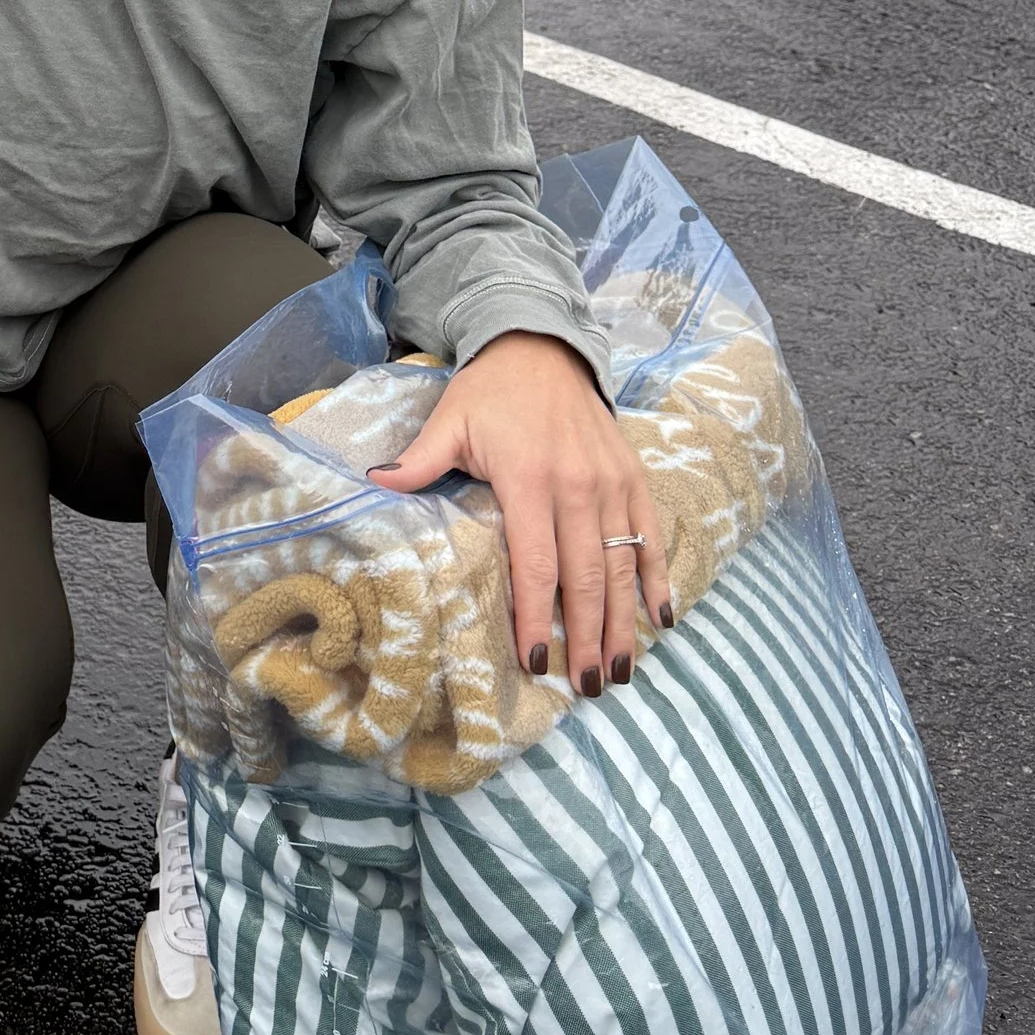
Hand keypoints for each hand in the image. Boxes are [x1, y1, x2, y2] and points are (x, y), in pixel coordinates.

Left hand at [366, 330, 668, 696]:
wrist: (542, 346)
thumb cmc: (489, 391)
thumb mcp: (449, 420)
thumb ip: (418, 460)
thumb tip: (373, 483)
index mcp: (530, 479)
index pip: (537, 565)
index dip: (539, 619)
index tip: (537, 664)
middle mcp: (578, 486)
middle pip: (587, 576)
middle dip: (589, 637)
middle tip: (589, 688)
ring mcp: (611, 483)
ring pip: (623, 564)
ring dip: (625, 621)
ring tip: (622, 670)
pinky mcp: (632, 477)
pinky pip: (650, 535)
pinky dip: (657, 577)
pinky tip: (661, 617)